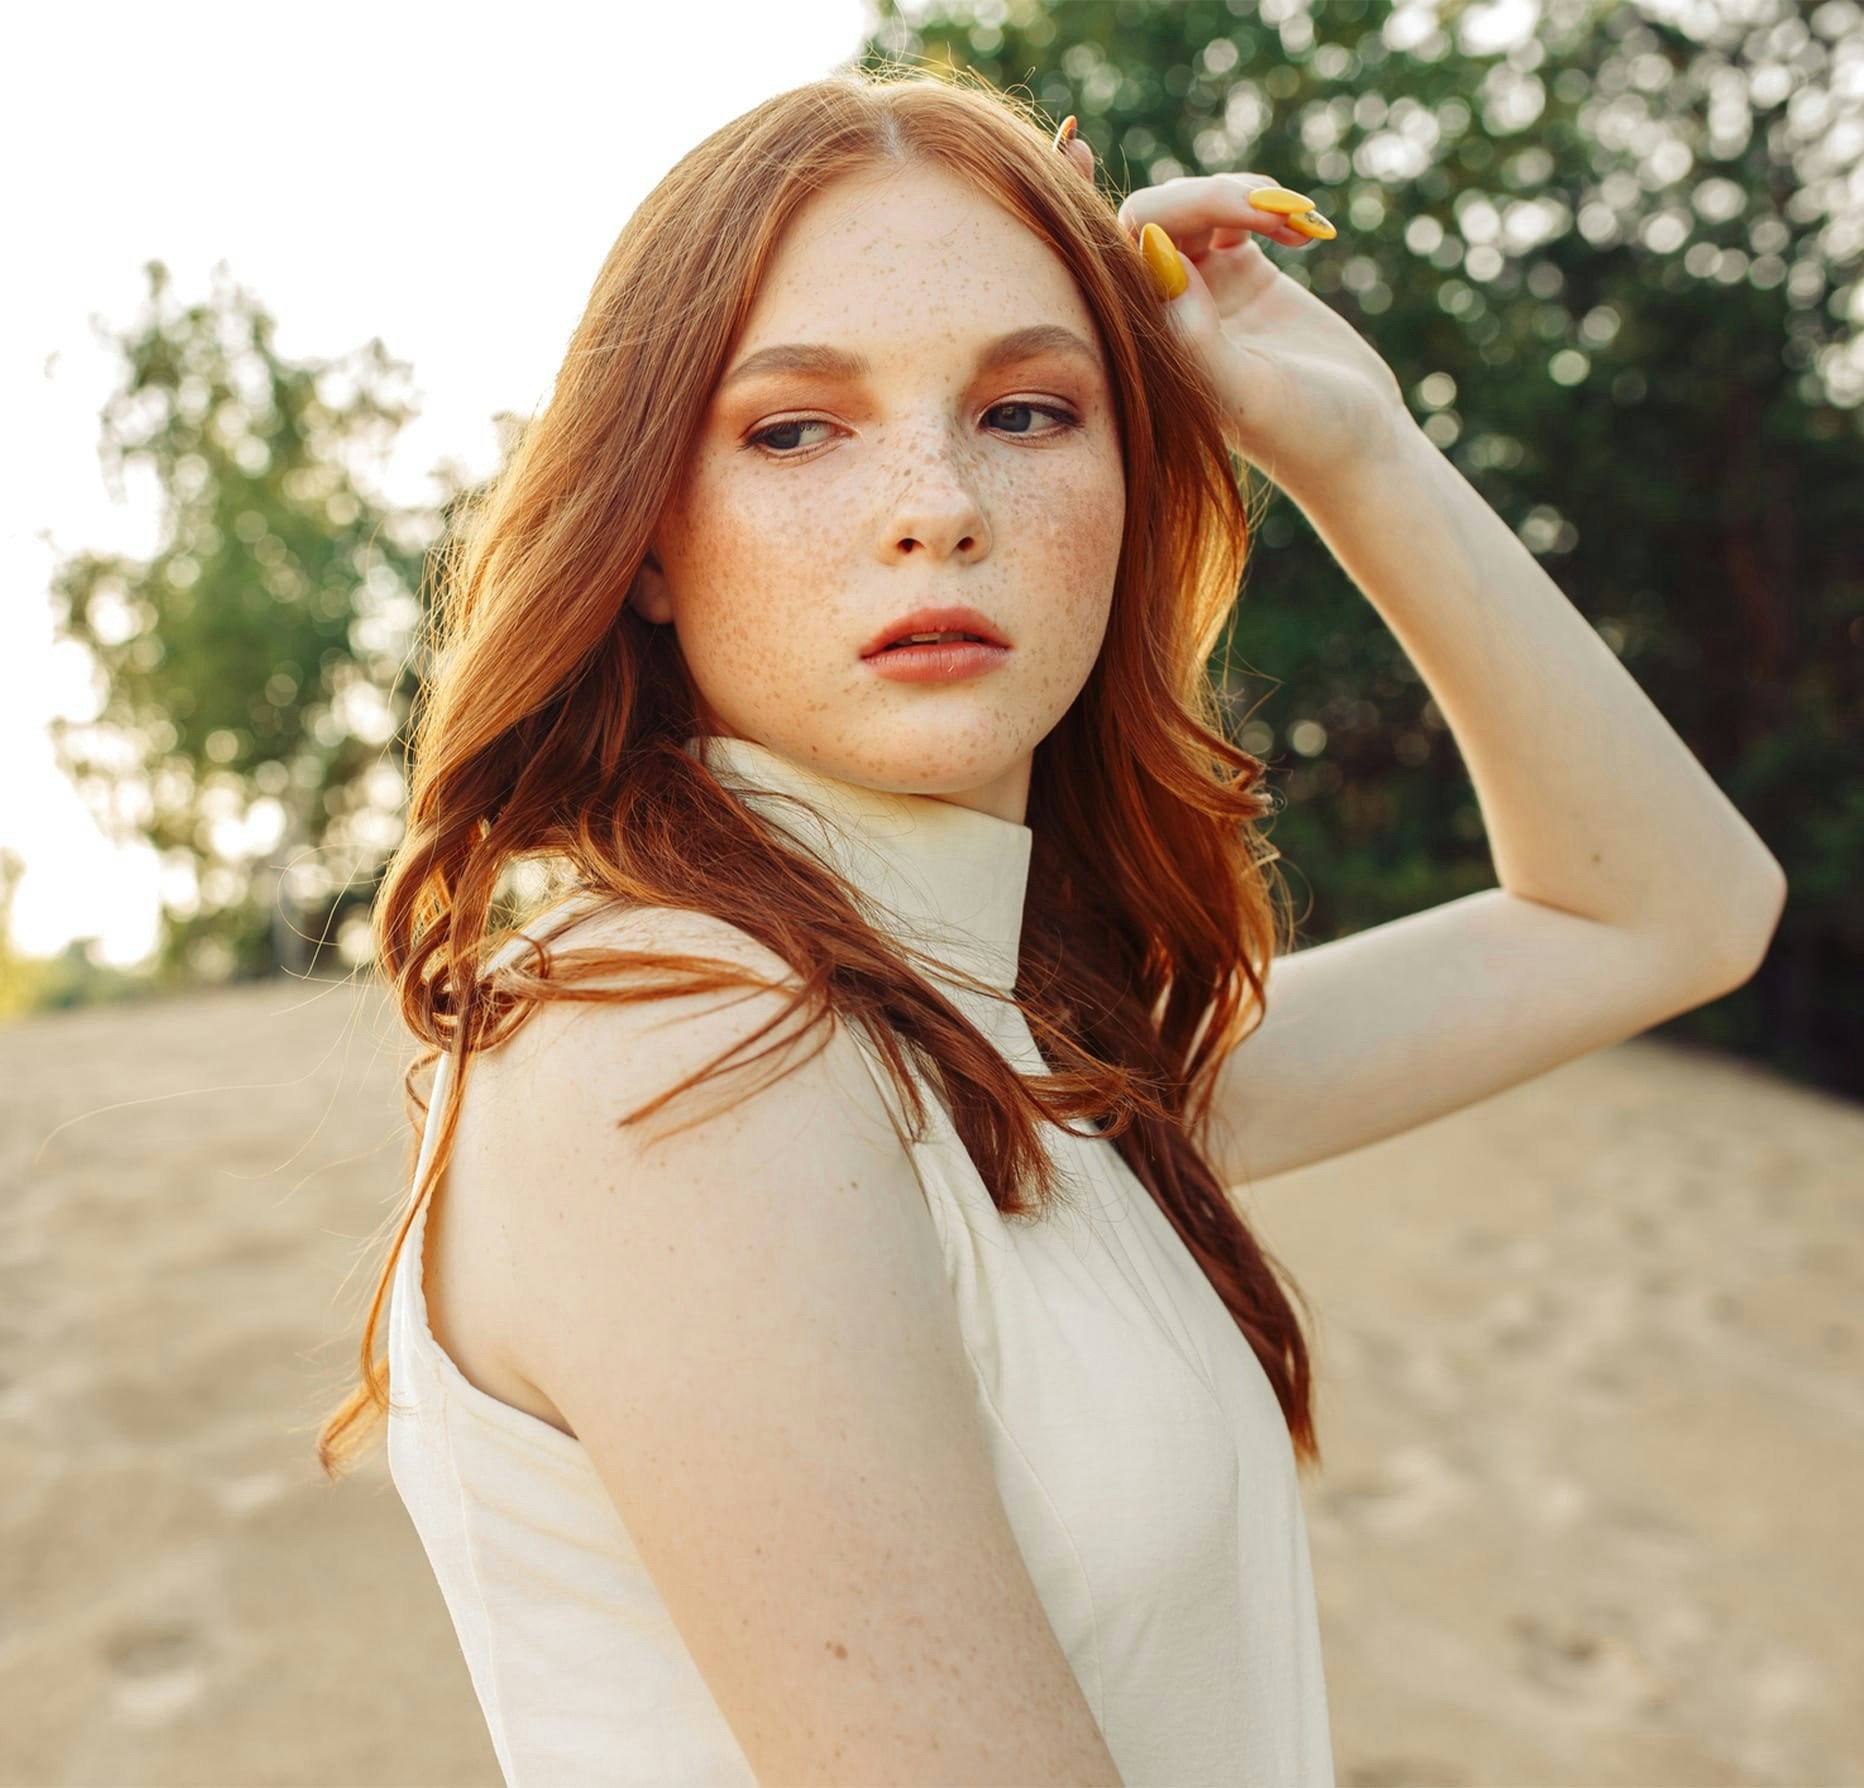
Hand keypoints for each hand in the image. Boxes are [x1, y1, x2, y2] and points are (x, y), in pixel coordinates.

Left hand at [1057, 127, 1409, 496]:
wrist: (1359, 445)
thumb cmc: (1302, 433)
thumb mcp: (1246, 392)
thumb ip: (1195, 333)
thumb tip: (1156, 251)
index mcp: (1146, 348)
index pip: (1100, 260)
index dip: (1081, 201)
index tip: (1074, 144)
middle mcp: (1164, 318)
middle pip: (1154, 220)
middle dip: (1206, 199)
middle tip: (1269, 210)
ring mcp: (1203, 294)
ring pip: (1196, 210)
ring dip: (1243, 198)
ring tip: (1299, 221)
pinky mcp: (1245, 277)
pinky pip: (1236, 215)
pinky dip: (1267, 206)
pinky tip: (1306, 230)